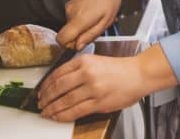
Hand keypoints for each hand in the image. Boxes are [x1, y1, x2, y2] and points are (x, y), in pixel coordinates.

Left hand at [37, 44, 178, 121]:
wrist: (139, 74)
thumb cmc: (120, 69)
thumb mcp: (96, 61)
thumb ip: (79, 70)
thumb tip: (60, 84)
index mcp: (85, 61)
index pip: (58, 73)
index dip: (45, 85)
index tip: (40, 91)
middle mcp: (87, 73)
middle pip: (58, 87)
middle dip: (45, 98)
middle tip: (40, 103)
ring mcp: (93, 88)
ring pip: (64, 101)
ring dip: (52, 108)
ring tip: (46, 112)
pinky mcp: (98, 102)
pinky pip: (75, 111)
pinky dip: (63, 116)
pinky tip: (57, 117)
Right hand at [57, 0, 130, 49]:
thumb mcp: (106, 21)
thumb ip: (90, 35)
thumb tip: (78, 46)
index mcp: (79, 18)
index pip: (61, 39)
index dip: (69, 45)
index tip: (81, 42)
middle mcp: (70, 12)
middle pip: (67, 33)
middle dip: (80, 35)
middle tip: (95, 27)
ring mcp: (70, 6)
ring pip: (71, 25)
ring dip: (82, 25)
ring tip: (97, 17)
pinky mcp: (71, 2)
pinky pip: (73, 17)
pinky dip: (82, 18)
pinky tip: (94, 11)